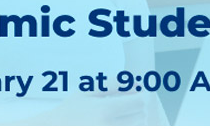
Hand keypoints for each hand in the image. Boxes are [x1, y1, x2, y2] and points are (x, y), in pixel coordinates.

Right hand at [30, 91, 150, 124]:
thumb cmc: (69, 111)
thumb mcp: (87, 92)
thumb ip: (113, 85)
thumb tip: (136, 84)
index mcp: (105, 110)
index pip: (139, 103)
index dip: (139, 99)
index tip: (133, 99)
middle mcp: (108, 126)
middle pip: (140, 118)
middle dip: (137, 112)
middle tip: (126, 110)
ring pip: (136, 128)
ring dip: (133, 123)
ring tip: (121, 118)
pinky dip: (123, 127)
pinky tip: (113, 123)